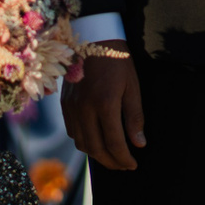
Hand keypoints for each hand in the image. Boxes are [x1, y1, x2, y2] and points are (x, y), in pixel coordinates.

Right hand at [62, 42, 144, 170]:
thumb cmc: (117, 61)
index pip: (114, 143)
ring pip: (81, 143)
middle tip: (124, 166)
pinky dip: (84, 142)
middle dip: (111, 162)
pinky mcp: (65, 104)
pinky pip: (72, 131)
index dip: (124, 158)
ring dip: (97, 155)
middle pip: (96, 148)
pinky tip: (96, 141)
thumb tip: (139, 144)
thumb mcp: (132, 86)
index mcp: (105, 104)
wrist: (92, 38)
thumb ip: (134, 116)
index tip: (133, 164)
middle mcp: (84, 109)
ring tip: (111, 157)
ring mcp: (72, 108)